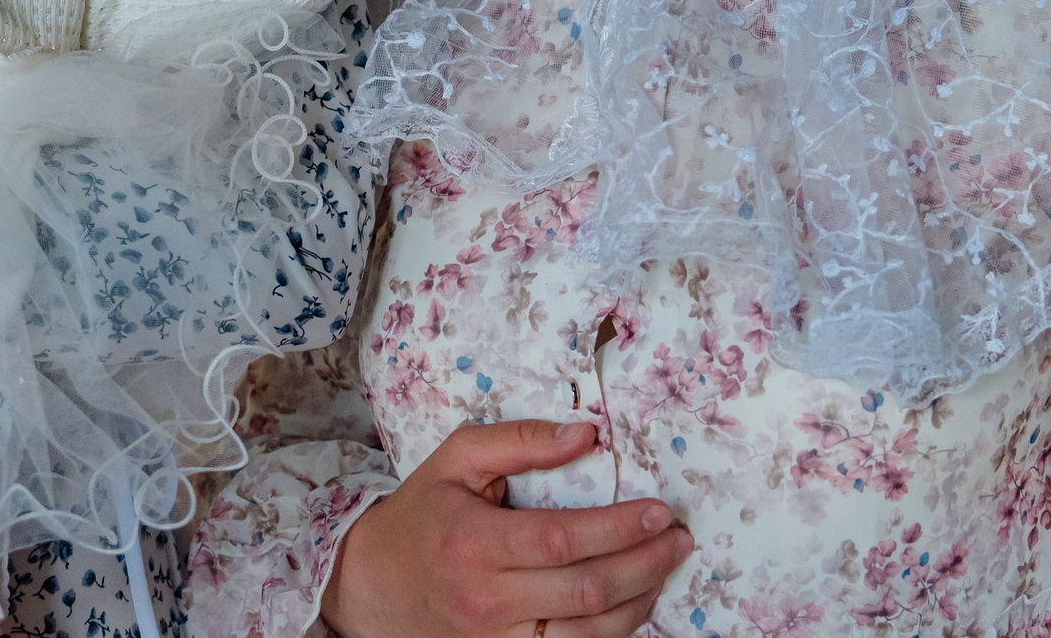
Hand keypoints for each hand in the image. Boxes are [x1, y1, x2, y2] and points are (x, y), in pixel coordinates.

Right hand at [320, 420, 693, 637]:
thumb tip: (585, 434)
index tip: (660, 511)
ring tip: (664, 569)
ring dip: (638, 604)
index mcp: (475, 543)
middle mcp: (487, 600)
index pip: (562, 540)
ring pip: (586, 637)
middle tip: (679, 539)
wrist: (372, 586)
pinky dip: (610, 636)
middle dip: (644, 565)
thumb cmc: (422, 515)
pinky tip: (632, 606)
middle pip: (585, 592)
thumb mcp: (456, 460)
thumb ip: (519, 442)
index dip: (619, 527)